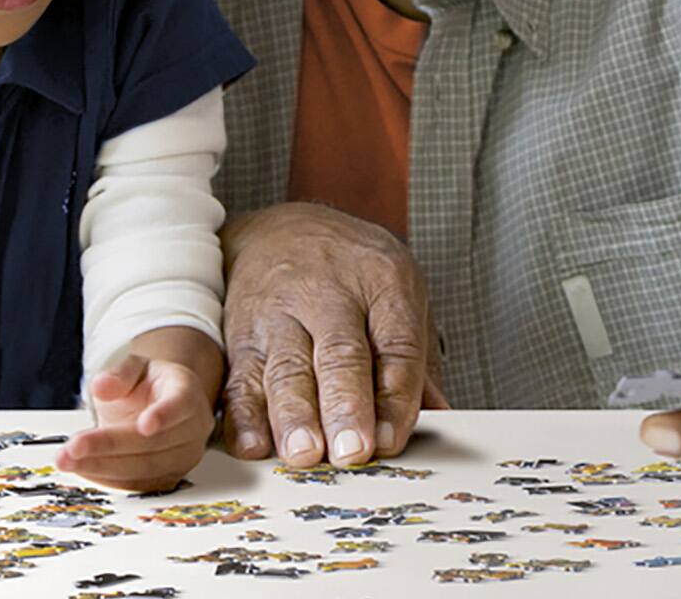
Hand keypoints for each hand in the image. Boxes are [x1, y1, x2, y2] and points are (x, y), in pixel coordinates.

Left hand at [57, 336, 217, 491]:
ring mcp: (183, 457)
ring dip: (102, 466)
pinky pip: (137, 484)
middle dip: (110, 446)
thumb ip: (119, 374)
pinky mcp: (168, 478)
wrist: (158, 406)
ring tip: (67, 460)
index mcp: (186, 393)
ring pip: (144, 469)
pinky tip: (81, 468)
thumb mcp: (134, 368)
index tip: (144, 425)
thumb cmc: (148, 386)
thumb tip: (101, 386)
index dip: (164, 415)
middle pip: (154, 443)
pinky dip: (106, 478)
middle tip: (74, 446)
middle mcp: (192, 428)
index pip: (180, 404)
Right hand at [219, 203, 445, 467]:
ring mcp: (279, 312)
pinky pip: (239, 377)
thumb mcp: (398, 292)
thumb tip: (441, 418)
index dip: (394, 395)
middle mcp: (329, 293)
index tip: (391, 440)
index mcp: (383, 281)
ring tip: (303, 453)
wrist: (277, 227)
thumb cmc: (352, 272)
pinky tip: (253, 446)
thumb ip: (417, 360)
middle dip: (345, 405)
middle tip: (351, 450)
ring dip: (294, 415)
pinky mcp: (240, 334)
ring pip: (286, 367)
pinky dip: (243, 416)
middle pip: (340, 354)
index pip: (396, 344)